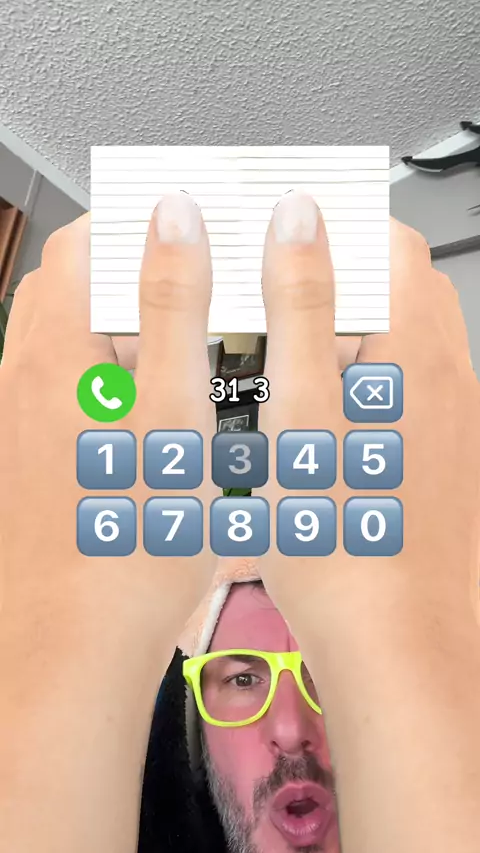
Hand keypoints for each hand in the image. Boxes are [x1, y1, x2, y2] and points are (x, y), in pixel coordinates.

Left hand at [0, 193, 217, 646]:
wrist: (76, 645)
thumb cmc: (125, 546)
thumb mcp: (172, 410)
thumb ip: (173, 304)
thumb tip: (174, 218)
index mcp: (57, 354)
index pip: (81, 243)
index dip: (137, 223)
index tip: (189, 230)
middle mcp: (27, 379)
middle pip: (77, 289)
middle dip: (138, 278)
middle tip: (201, 297)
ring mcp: (27, 420)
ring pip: (78, 340)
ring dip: (130, 331)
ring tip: (189, 359)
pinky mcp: (38, 457)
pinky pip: (76, 390)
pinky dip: (119, 380)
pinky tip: (161, 420)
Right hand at [259, 190, 479, 624]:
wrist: (395, 645)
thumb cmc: (350, 548)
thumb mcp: (302, 410)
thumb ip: (301, 306)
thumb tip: (299, 221)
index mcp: (416, 354)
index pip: (390, 242)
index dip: (332, 227)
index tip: (278, 237)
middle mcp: (447, 378)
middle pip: (393, 288)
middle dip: (329, 284)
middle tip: (268, 307)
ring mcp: (448, 419)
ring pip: (393, 341)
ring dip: (339, 337)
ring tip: (282, 371)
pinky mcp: (436, 456)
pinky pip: (397, 391)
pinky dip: (354, 386)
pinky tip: (313, 427)